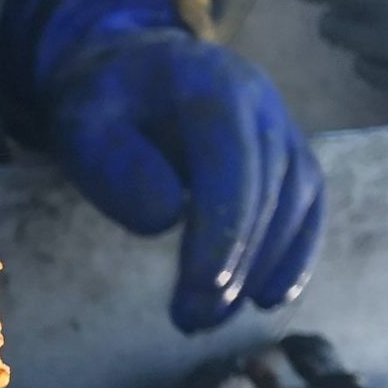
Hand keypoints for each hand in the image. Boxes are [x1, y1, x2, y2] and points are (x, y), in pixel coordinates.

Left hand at [41, 29, 323, 331]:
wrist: (131, 67)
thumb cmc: (103, 101)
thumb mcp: (81, 122)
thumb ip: (112, 164)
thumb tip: (165, 218)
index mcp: (209, 81)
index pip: (230, 159)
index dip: (224, 224)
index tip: (203, 285)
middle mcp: (260, 101)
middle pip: (265, 187)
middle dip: (233, 262)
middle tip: (190, 320)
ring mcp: (282, 127)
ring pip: (293, 203)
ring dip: (259, 268)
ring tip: (208, 319)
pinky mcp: (290, 157)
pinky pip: (306, 208)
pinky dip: (293, 256)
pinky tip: (265, 298)